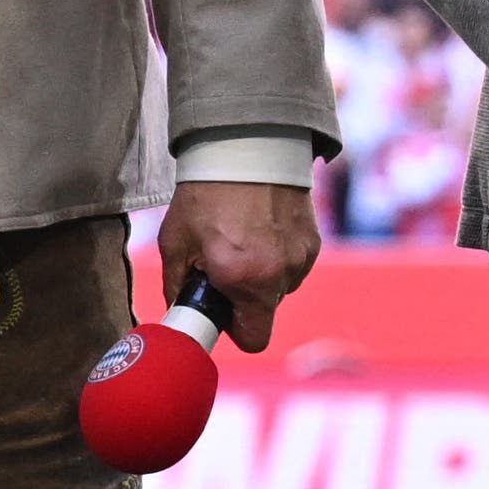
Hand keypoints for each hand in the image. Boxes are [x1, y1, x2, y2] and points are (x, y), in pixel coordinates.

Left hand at [156, 177, 321, 352]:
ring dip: (262, 275)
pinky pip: (293, 265)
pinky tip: (260, 228)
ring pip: (280, 287)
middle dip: (243, 296)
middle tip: (221, 264)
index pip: (253, 340)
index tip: (219, 309)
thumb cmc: (204, 195)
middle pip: (264, 310)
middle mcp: (280, 275)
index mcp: (245, 280)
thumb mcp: (175, 242)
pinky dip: (277, 256)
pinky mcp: (314, 241)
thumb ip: (176, 285)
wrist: (246, 148)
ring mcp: (301, 258)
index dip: (234, 328)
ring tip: (241, 238)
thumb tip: (178, 310)